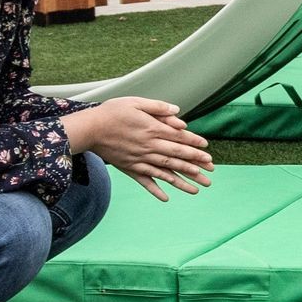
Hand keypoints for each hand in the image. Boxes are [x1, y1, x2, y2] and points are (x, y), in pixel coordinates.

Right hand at [68, 96, 214, 201]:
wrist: (89, 129)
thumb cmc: (113, 112)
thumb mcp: (137, 102)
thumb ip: (159, 107)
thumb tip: (179, 112)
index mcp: (153, 129)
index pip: (179, 138)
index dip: (194, 144)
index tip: (207, 151)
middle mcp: (149, 147)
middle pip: (176, 157)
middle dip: (195, 164)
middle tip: (211, 171)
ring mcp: (139, 160)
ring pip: (165, 172)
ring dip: (182, 181)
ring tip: (198, 189)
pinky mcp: (129, 168)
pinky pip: (145, 181)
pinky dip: (156, 190)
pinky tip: (166, 198)